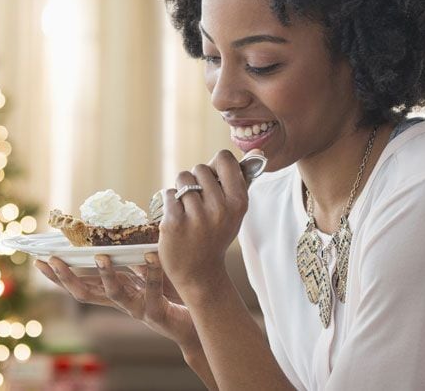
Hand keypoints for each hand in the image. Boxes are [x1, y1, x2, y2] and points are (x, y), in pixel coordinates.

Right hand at [34, 253, 199, 349]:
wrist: (197, 319)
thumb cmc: (171, 291)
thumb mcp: (145, 271)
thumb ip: (130, 258)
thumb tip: (114, 231)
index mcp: (114, 292)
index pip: (79, 285)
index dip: (58, 276)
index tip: (39, 261)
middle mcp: (121, 303)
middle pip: (84, 294)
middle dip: (66, 277)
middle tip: (52, 259)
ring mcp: (137, 309)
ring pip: (114, 295)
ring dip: (105, 275)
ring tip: (101, 256)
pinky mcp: (157, 312)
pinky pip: (151, 290)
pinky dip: (150, 272)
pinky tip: (150, 255)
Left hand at [159, 149, 249, 291]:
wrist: (198, 272)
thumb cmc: (216, 235)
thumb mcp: (234, 211)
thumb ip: (239, 182)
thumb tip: (257, 151)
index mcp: (238, 202)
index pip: (224, 159)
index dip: (215, 165)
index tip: (213, 178)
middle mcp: (219, 209)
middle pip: (199, 168)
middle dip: (195, 179)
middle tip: (198, 201)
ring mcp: (196, 217)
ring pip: (182, 178)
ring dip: (181, 190)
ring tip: (187, 209)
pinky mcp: (174, 223)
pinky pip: (168, 193)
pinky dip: (170, 202)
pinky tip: (177, 218)